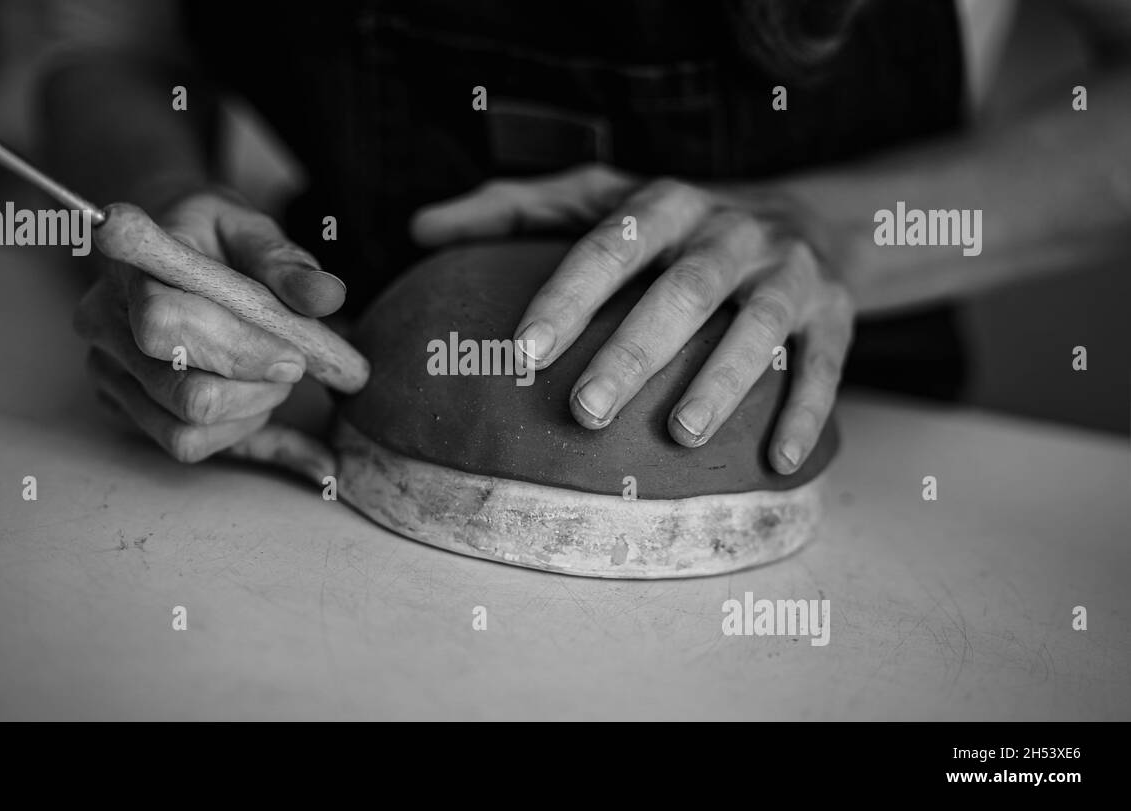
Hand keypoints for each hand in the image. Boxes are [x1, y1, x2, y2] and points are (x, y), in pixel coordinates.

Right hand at [74, 189, 346, 478]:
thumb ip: (286, 262)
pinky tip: (297, 437)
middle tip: (295, 366)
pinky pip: (189, 445)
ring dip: (251, 412)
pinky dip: (247, 437)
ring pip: (187, 430)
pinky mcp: (124, 409)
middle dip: (257, 389)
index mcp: (129, 271)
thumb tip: (328, 297)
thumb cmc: (210, 236)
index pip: (164, 324)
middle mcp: (106, 328)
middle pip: (184, 393)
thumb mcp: (249, 229)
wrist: (162, 251)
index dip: (235, 349)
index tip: (295, 357)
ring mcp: (109, 375)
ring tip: (271, 376)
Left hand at [411, 165, 854, 473]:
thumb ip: (516, 209)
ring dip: (722, 381)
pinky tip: (775, 463)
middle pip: (682, 291)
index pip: (610, 245)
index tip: (525, 349)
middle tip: (586, 411)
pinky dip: (805, 411)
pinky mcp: (835, 312)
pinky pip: (825, 364)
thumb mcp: (603, 196)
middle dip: (635, 351)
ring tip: (681, 437)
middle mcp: (730, 232)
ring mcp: (788, 272)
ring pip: (757, 327)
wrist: (811, 217)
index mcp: (665, 205)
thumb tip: (420, 228)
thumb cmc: (679, 223)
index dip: (568, 293)